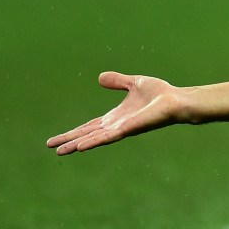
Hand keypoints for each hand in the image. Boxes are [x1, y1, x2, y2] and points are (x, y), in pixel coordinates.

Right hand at [47, 72, 185, 155]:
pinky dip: (94, 141)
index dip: (74, 132)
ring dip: (77, 144)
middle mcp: (116, 126)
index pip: (90, 126)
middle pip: (88, 134)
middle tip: (51, 148)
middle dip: (70, 141)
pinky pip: (108, 137)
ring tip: (61, 152)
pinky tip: (81, 147)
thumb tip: (100, 77)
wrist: (177, 100)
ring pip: (95, 138)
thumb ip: (118, 81)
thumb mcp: (134, 83)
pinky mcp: (129, 128)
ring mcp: (122, 129)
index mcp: (116, 117)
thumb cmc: (160, 94)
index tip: (56, 139)